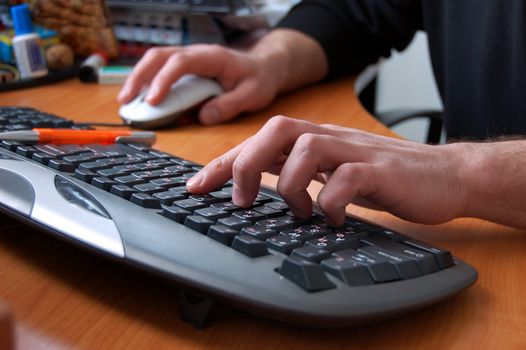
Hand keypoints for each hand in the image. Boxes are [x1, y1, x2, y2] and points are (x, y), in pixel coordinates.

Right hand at [118, 44, 281, 124]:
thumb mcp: (252, 95)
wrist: (263, 67)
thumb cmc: (258, 79)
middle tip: (126, 101)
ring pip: (155, 62)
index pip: (181, 63)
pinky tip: (140, 101)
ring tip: (126, 103)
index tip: (152, 101)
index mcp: (212, 57)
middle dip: (138, 77)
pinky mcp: (186, 70)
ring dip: (138, 80)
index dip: (163, 80)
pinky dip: (147, 84)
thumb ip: (229, 105)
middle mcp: (196, 54)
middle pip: (159, 57)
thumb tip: (203, 117)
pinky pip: (161, 72)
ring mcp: (189, 60)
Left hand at [187, 116, 469, 225]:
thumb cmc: (382, 177)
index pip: (260, 141)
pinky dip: (331, 201)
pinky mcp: (382, 171)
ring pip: (308, 147)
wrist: (444, 176)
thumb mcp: (330, 173)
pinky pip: (348, 177)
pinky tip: (332, 218)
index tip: (195, 187)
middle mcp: (331, 139)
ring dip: (290, 184)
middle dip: (246, 163)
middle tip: (238, 199)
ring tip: (298, 211)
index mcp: (315, 140)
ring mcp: (356, 152)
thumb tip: (252, 190)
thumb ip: (297, 174)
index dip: (223, 162)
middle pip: (278, 130)